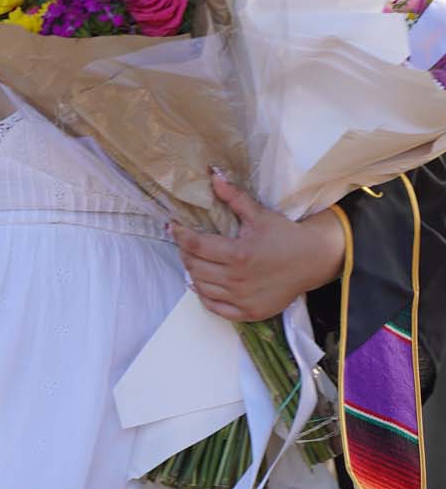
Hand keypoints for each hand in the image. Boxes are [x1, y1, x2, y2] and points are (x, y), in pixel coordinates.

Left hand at [170, 172, 345, 322]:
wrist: (313, 261)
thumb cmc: (285, 235)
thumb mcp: (260, 215)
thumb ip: (234, 197)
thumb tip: (213, 176)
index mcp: (239, 254)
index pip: (196, 246)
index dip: (181, 235)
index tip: (174, 227)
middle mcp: (237, 279)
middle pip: (195, 267)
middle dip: (185, 252)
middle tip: (185, 243)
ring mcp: (242, 298)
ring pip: (201, 287)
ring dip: (193, 272)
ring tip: (193, 260)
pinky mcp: (248, 312)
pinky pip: (215, 308)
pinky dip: (204, 296)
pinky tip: (204, 283)